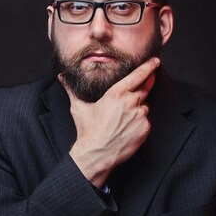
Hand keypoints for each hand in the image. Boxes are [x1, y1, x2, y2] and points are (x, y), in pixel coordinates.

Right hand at [60, 57, 159, 186]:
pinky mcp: (145, 128)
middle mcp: (130, 102)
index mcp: (116, 93)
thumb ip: (71, 90)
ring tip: (124, 118)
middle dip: (147, 84)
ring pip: (145, 106)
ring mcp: (139, 116)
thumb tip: (61, 77)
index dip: (148, 66)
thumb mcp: (79, 107)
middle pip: (146, 88)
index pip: (138, 75)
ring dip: (138, 108)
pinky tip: (127, 128)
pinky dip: (139, 122)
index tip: (155, 61)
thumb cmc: (88, 130)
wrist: (96, 154)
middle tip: (146, 83)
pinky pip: (145, 121)